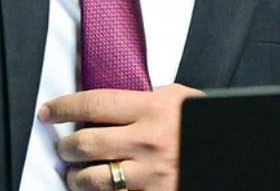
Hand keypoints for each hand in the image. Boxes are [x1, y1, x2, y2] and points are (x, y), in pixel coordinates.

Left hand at [41, 84, 202, 190]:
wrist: (232, 153)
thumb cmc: (200, 124)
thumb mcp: (177, 99)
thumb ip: (142, 99)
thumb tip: (103, 102)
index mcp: (152, 110)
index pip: (94, 104)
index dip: (63, 107)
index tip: (48, 111)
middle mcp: (148, 142)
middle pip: (86, 143)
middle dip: (65, 146)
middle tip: (63, 146)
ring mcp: (151, 175)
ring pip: (94, 179)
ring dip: (77, 177)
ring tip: (75, 174)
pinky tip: (99, 190)